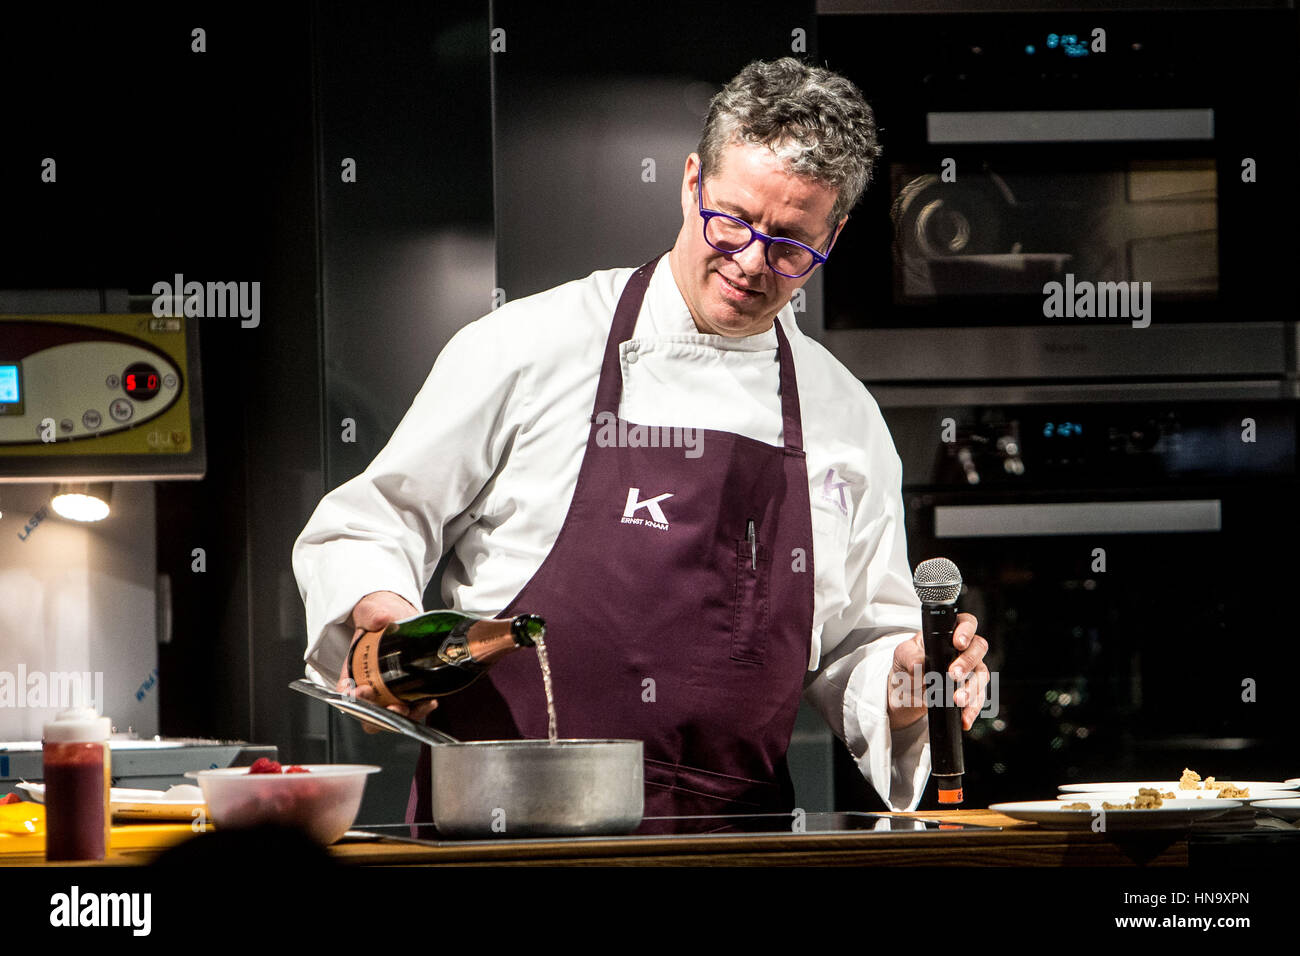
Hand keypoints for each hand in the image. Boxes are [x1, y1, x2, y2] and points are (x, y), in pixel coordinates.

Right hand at [339, 591, 437, 732]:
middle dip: (381, 716)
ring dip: (405, 716)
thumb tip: (381, 619)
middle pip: (370, 712)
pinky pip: (411, 707)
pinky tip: (430, 700)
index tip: (361, 691)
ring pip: (391, 715)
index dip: (352, 699)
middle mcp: (369, 685)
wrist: (397, 615)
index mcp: (352, 670)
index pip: (346, 693)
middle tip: (394, 707)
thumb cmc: (378, 616)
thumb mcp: (372, 611)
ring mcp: (388, 690)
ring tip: (420, 705)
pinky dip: (420, 708)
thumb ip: (373, 614)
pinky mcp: (406, 690)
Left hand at [887, 613, 988, 731]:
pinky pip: (979, 699)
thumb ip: (909, 656)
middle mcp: (963, 650)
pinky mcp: (971, 692)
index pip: (966, 623)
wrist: (904, 694)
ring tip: (957, 700)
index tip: (957, 643)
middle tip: (953, 674)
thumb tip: (918, 664)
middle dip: (968, 662)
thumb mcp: (902, 657)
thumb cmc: (906, 666)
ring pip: (982, 675)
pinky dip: (972, 710)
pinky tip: (964, 718)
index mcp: (947, 634)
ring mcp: (970, 671)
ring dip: (972, 689)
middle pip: (978, 649)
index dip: (966, 630)